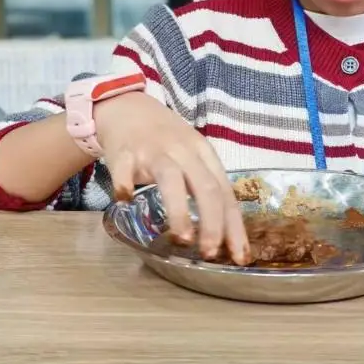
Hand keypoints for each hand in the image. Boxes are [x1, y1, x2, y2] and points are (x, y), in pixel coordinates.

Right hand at [95, 93, 249, 263]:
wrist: (127, 107)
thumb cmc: (165, 139)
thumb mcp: (192, 154)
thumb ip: (205, 184)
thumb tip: (224, 233)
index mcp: (203, 153)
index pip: (225, 192)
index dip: (234, 226)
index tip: (239, 256)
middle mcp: (183, 151)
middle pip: (205, 186)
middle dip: (213, 223)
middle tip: (211, 253)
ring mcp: (153, 151)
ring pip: (171, 179)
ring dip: (179, 211)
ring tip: (183, 239)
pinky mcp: (124, 152)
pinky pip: (124, 169)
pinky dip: (125, 185)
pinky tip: (125, 202)